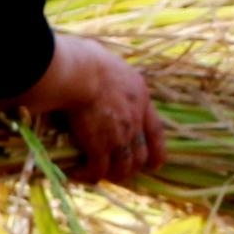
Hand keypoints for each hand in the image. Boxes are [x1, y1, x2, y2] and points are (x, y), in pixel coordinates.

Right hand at [27, 33, 167, 184]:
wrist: (80, 73)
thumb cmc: (85, 58)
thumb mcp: (107, 61)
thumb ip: (104, 72)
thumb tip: (89, 64)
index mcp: (140, 96)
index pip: (156, 130)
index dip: (157, 150)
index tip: (155, 164)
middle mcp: (135, 119)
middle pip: (141, 155)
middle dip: (131, 168)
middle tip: (117, 173)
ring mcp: (119, 135)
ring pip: (123, 167)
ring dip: (110, 175)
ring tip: (95, 175)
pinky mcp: (99, 145)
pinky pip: (97, 170)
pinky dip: (88, 175)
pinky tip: (76, 174)